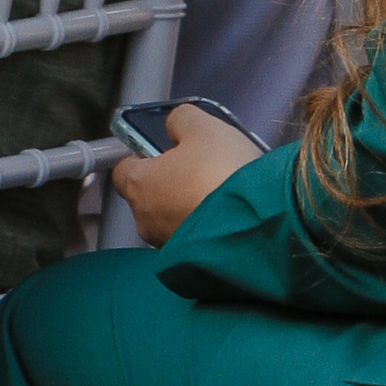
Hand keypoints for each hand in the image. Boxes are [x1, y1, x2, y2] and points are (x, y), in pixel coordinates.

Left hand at [110, 104, 259, 244]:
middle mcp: (145, 221)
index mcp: (138, 186)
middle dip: (171, 183)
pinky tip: (230, 216)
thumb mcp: (205, 129)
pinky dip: (206, 227)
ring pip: (172, 219)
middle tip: (202, 170)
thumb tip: (174, 126)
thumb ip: (181, 121)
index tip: (166, 151)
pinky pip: (194, 239)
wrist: (261, 228)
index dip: (144, 156)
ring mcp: (168, 246)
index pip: (124, 169)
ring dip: (190, 207)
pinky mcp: (193, 264)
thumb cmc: (224, 174)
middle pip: (149, 195)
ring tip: (222, 194)